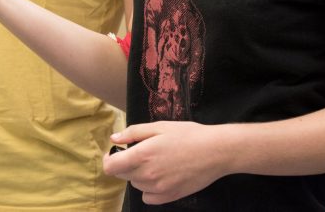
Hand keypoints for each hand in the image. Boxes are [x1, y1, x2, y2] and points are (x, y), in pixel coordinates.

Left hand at [102, 121, 226, 204]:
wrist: (215, 152)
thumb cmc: (187, 135)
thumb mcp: (158, 126)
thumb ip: (133, 133)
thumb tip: (114, 138)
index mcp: (141, 156)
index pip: (110, 167)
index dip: (109, 159)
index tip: (115, 152)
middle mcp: (147, 175)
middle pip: (122, 175)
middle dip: (124, 164)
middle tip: (140, 152)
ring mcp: (158, 189)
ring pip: (136, 184)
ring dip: (138, 175)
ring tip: (155, 161)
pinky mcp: (169, 197)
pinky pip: (148, 197)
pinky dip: (149, 188)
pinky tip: (160, 176)